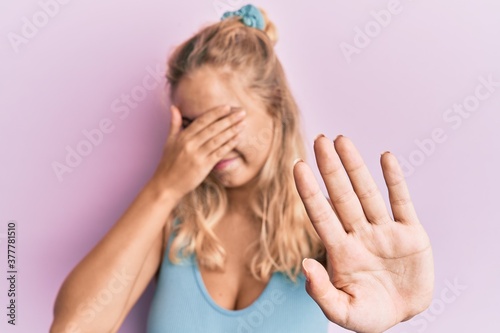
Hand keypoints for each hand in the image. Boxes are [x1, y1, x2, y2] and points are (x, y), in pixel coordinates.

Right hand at [149, 104, 245, 200]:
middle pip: (213, 128)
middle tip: (242, 113)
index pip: (202, 121)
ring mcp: (198, 155)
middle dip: (229, 119)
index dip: (216, 113)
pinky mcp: (204, 166)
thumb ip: (174, 124)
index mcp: (183, 136)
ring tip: (243, 124)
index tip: (228, 107)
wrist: (166, 185)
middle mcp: (191, 144)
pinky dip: (229, 145)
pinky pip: (219, 153)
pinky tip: (238, 138)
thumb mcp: (169, 142)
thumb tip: (174, 107)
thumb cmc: (168, 164)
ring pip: (218, 139)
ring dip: (232, 131)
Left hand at [292, 135, 433, 332]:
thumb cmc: (369, 313)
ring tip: (342, 140)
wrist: (403, 314)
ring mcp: (384, 231)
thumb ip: (321, 292)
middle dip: (330, 168)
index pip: (321, 215)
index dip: (309, 191)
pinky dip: (395, 181)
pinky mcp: (410, 233)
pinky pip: (401, 202)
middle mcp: (359, 234)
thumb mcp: (343, 311)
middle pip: (342, 196)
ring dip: (356, 167)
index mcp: (340, 251)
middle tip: (319, 140)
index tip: (298, 166)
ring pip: (367, 193)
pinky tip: (386, 158)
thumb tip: (305, 265)